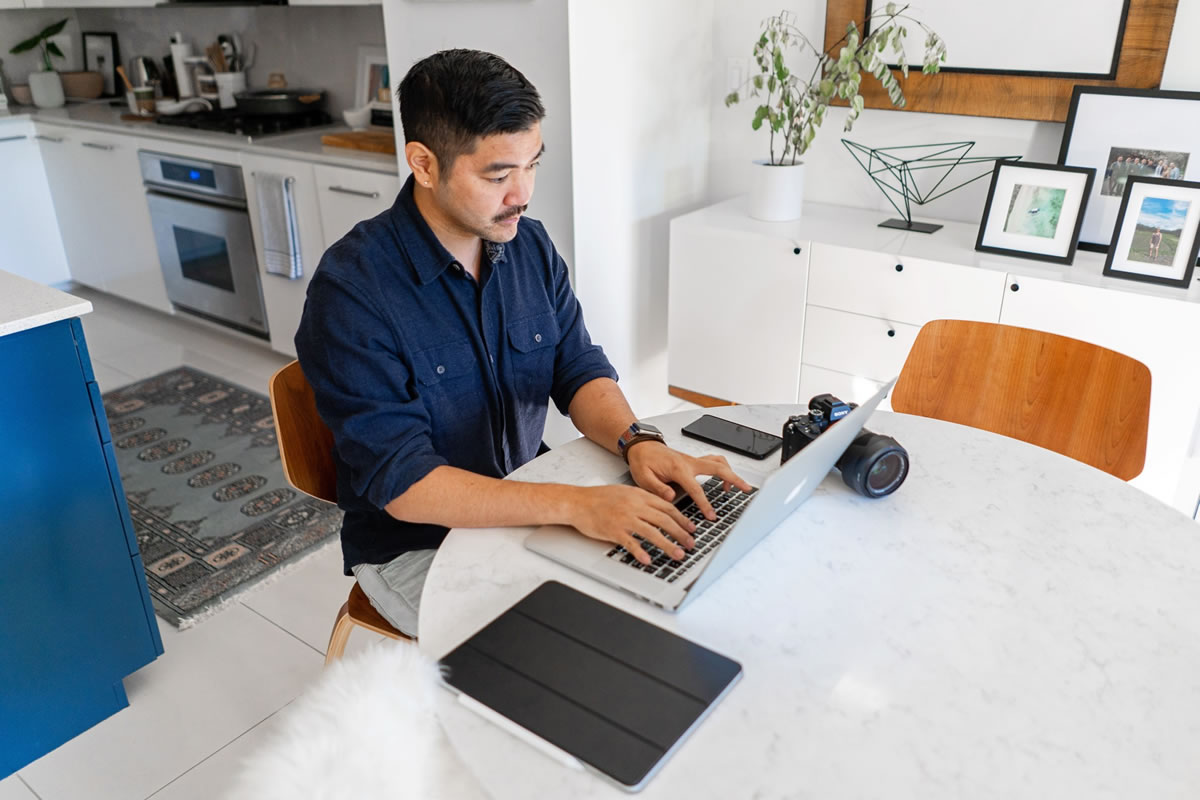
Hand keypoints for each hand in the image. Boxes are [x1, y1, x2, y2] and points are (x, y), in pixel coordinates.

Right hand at [567, 484, 696, 564]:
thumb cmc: (599, 498)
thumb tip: (660, 510)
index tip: (691, 528)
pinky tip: (648, 560)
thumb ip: (643, 500)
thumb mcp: (625, 493)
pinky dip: (641, 552)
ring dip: (668, 545)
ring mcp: (625, 518)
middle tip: (691, 544)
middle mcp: (635, 506)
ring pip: (652, 533)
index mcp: (639, 496)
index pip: (667, 507)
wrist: (578, 502)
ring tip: (678, 554)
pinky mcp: (614, 530)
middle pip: (664, 521)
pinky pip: (630, 543)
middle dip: (681, 533)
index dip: (682, 519)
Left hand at [626, 441, 752, 521]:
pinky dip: (724, 468)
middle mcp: (689, 462)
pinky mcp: (694, 460)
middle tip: (747, 488)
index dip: (705, 504)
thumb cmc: (643, 461)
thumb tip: (671, 497)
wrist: (642, 447)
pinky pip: (714, 461)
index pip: (696, 489)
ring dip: (731, 473)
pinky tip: (724, 479)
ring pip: (719, 462)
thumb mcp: (644, 478)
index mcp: (678, 468)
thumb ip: (658, 489)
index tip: (711, 515)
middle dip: (735, 479)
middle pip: (719, 468)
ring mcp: (693, 460)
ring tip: (737, 487)